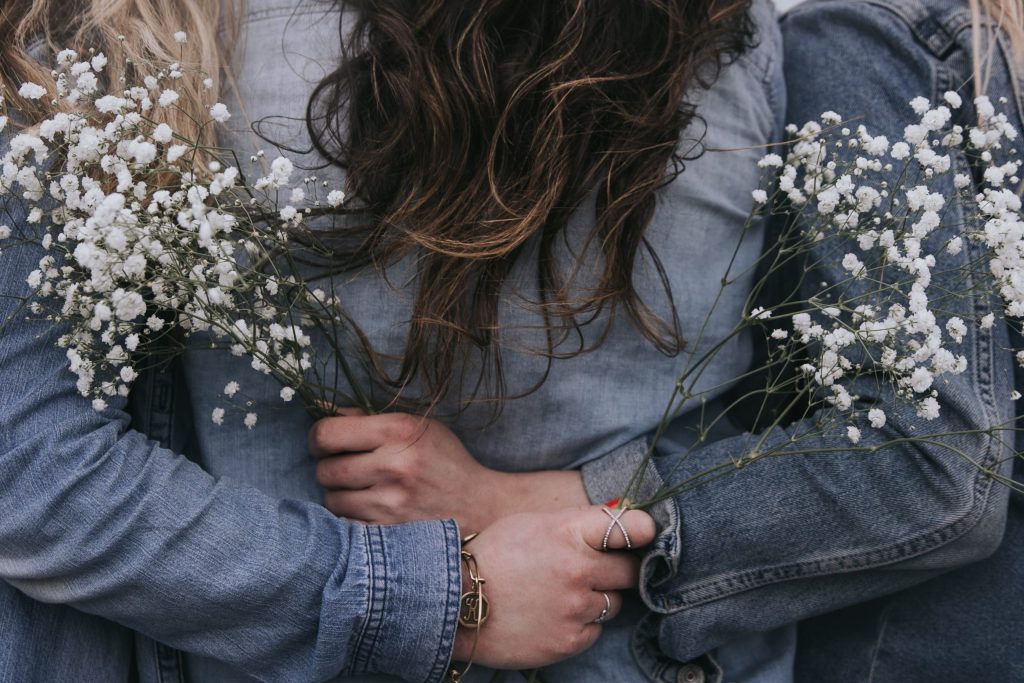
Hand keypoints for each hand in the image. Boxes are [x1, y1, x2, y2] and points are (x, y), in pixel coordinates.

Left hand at [310, 411, 589, 533]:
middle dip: (331, 468)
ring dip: (341, 495)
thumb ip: (370, 419)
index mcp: (398, 431)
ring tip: (364, 491)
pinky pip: (346, 524)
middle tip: (348, 469)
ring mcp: (390, 503)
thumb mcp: (417, 427)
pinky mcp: (390, 533)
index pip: (326, 434)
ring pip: (331, 499)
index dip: (318, 439)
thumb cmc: (445, 461)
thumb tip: (323, 410)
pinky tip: (372, 511)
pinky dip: (352, 518)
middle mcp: (393, 465)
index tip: (326, 444)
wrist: (480, 506)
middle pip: (324, 469)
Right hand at [451, 505, 656, 669]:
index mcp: (568, 532)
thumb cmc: (493, 556)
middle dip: (618, 569)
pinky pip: (594, 631)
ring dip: (596, 599)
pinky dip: (580, 625)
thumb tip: (616, 520)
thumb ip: (575, 524)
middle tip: (598, 570)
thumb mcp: (532, 523)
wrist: (455, 602)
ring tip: (562, 595)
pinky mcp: (569, 641)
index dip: (644, 530)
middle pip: (629, 570)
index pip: (629, 527)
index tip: (647, 534)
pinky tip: (553, 615)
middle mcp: (577, 569)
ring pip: (613, 603)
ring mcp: (575, 608)